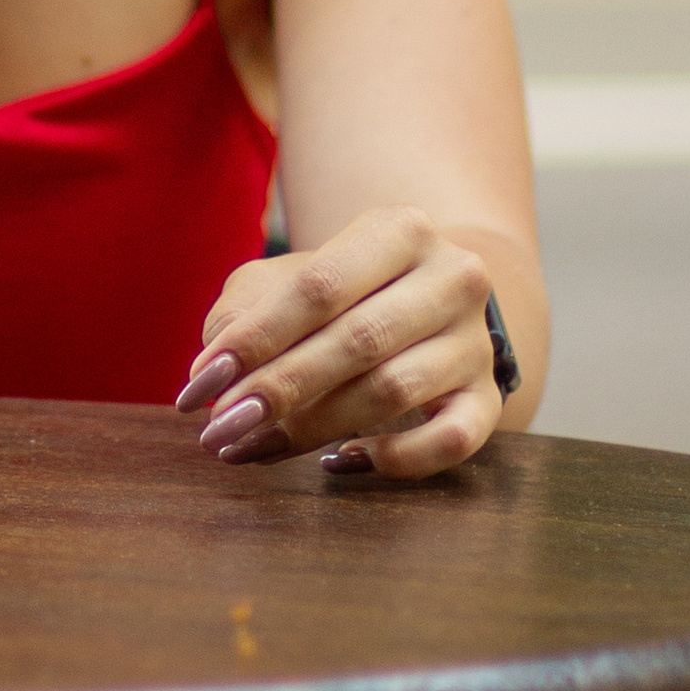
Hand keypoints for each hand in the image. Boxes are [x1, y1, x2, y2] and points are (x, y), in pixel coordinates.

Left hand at [175, 209, 502, 480]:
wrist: (428, 303)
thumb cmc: (339, 291)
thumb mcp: (284, 280)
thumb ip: (242, 313)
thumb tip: (212, 375)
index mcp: (399, 230)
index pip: (319, 287)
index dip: (256, 339)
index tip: (201, 383)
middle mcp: (452, 278)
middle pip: (357, 341)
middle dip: (278, 390)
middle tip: (219, 430)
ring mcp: (476, 342)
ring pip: (394, 392)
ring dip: (313, 429)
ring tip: (253, 447)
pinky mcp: (488, 400)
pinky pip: (450, 441)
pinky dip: (393, 460)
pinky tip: (337, 460)